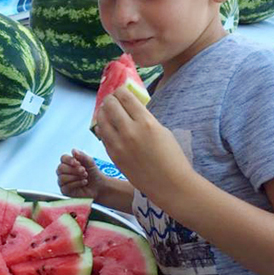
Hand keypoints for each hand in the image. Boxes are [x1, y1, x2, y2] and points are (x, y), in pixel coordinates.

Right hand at [56, 149, 104, 199]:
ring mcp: (63, 181)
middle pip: (61, 168)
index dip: (69, 160)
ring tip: (85, 177)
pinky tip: (84, 182)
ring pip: (62, 178)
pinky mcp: (65, 190)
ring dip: (75, 177)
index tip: (77, 162)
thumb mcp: (90, 162)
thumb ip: (82, 155)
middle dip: (74, 169)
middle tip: (84, 171)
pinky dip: (77, 183)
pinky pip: (66, 187)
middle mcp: (64, 172)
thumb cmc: (93, 174)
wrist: (99, 186)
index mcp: (69, 163)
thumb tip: (73, 151)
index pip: (63, 158)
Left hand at [96, 87, 194, 208]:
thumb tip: (130, 109)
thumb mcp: (162, 131)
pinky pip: (102, 136)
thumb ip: (145, 119)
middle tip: (111, 100)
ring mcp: (119, 144)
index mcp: (146, 121)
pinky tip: (105, 126)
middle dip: (110, 99)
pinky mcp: (113, 155)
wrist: (169, 184)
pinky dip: (102, 128)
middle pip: (111, 105)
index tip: (120, 91)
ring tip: (105, 111)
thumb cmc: (172, 157)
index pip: (125, 97)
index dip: (120, 91)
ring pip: (101, 120)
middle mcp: (130, 131)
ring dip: (103, 112)